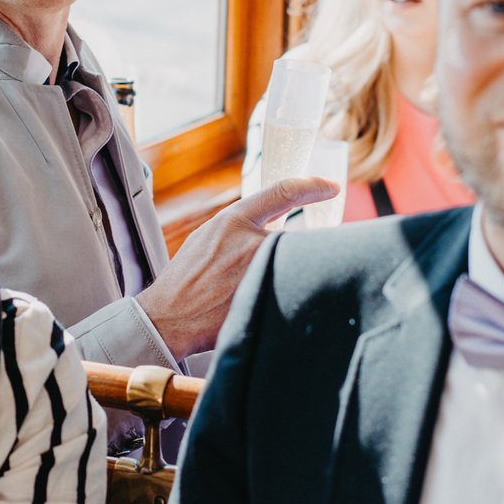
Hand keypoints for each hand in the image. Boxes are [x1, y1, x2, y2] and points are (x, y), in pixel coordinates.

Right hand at [137, 175, 339, 359]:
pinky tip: (273, 303)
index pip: (284, 192)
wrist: (171, 316)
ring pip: (296, 265)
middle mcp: (252, 243)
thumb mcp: (208, 236)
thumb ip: (240, 225)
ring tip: (267, 289)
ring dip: (290, 274)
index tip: (332, 188)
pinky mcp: (268, 299)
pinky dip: (289, 295)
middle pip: (298, 237)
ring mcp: (262, 272)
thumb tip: (271, 223)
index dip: (313, 187)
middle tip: (282, 268)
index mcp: (234, 221)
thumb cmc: (187, 277)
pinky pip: (292, 291)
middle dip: (296, 251)